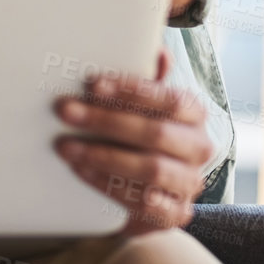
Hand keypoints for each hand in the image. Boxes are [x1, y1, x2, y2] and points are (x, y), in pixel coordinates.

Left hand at [53, 50, 212, 236]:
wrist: (144, 189)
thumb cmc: (139, 134)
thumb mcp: (142, 104)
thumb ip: (148, 80)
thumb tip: (158, 51)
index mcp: (193, 113)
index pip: (168, 98)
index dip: (130, 90)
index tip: (92, 84)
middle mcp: (198, 147)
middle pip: (155, 133)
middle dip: (106, 121)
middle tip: (65, 111)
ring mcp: (189, 183)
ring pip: (151, 169)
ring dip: (103, 156)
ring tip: (66, 146)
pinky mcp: (176, 213)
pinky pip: (147, 203)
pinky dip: (113, 187)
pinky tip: (85, 173)